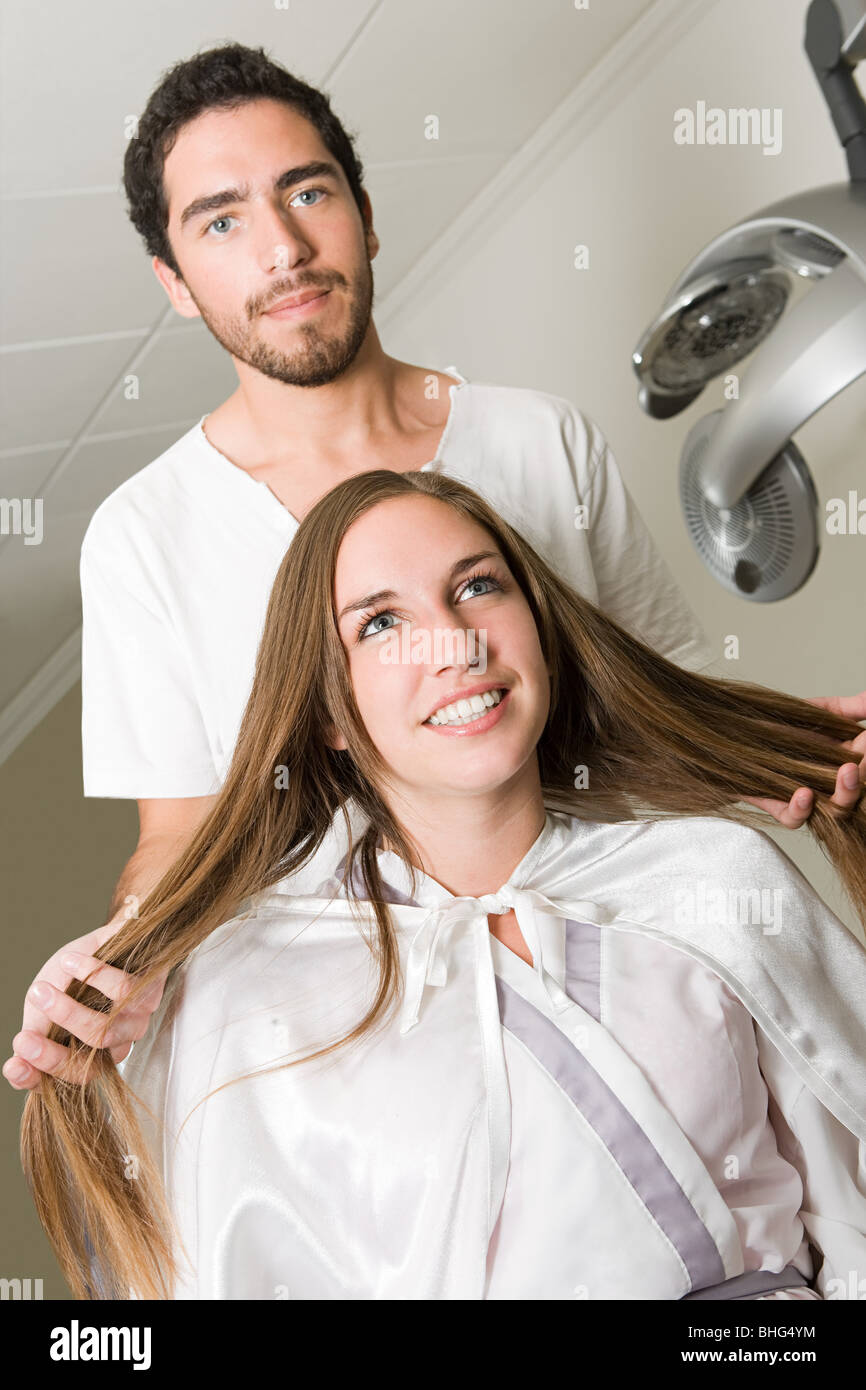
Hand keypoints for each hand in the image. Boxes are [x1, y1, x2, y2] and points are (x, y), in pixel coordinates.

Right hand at [3, 915, 167, 1089]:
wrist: (109, 935)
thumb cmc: (75, 974)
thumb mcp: (48, 1002)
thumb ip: (38, 1031)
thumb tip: (18, 1062)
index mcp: (93, 1053)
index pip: (67, 1078)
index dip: (40, 1080)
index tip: (12, 1066)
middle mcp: (118, 1043)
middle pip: (87, 1065)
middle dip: (50, 1054)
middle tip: (23, 1039)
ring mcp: (137, 1020)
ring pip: (105, 1030)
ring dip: (67, 1013)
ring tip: (40, 991)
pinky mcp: (149, 991)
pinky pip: (122, 990)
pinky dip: (91, 974)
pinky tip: (70, 961)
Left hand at [744, 688, 865, 828]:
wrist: (739, 736)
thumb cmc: (783, 725)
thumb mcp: (821, 711)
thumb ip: (852, 707)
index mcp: (848, 762)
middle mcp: (833, 785)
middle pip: (858, 790)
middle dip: (861, 776)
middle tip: (857, 760)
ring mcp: (810, 799)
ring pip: (838, 809)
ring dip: (846, 792)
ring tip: (846, 771)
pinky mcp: (782, 808)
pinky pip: (795, 818)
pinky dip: (801, 810)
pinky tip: (804, 793)